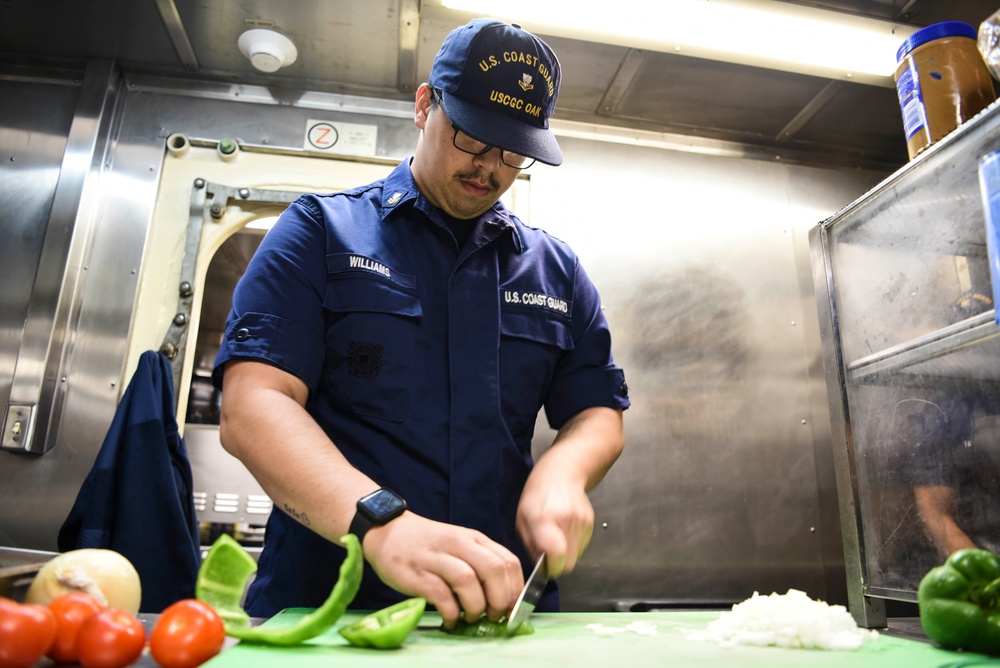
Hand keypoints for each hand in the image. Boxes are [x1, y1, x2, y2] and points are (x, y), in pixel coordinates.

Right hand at [360, 512, 523, 627]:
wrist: (387, 531)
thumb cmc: (429, 544)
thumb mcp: (461, 545)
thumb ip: (482, 563)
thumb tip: (505, 597)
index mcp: (474, 538)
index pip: (508, 561)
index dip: (515, 589)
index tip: (512, 609)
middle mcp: (458, 544)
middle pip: (493, 570)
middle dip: (500, 600)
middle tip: (494, 616)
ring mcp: (436, 557)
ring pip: (468, 581)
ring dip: (476, 607)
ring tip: (471, 617)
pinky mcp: (416, 573)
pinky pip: (441, 595)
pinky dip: (451, 612)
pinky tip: (450, 619)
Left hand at [515, 473, 594, 578]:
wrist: (563, 471)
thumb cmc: (538, 493)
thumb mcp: (522, 517)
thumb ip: (530, 544)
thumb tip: (541, 565)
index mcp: (545, 519)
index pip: (557, 557)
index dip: (551, 566)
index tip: (545, 563)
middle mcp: (566, 520)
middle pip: (569, 562)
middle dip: (558, 562)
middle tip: (548, 549)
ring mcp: (581, 521)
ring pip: (576, 555)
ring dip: (566, 551)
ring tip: (556, 533)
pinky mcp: (590, 522)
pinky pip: (582, 545)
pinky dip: (573, 542)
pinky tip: (564, 527)